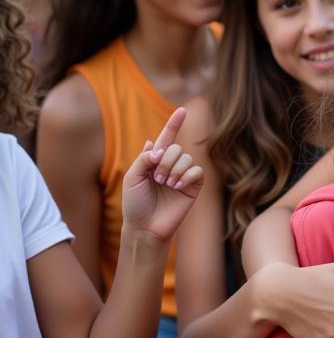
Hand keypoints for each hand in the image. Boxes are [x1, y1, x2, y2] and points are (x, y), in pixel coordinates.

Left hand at [121, 108, 203, 242]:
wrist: (145, 227)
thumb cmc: (135, 204)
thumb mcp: (131, 178)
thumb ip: (144, 159)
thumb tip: (158, 146)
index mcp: (155, 161)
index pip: (166, 138)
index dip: (174, 123)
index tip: (182, 110)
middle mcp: (170, 166)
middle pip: (176, 148)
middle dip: (166, 161)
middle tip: (158, 178)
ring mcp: (183, 176)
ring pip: (187, 159)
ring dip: (175, 171)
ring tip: (167, 186)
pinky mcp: (194, 187)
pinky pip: (197, 171)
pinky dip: (187, 177)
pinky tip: (178, 188)